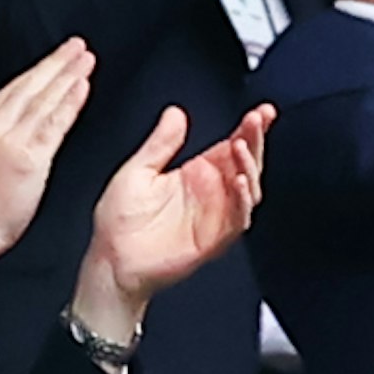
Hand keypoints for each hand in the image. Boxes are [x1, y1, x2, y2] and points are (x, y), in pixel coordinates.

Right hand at [0, 39, 94, 291]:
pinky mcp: (29, 158)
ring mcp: (11, 140)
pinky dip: (69, 102)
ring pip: (43, 99)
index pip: (12, 92)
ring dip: (67, 75)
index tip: (53, 61)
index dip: (36, 73)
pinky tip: (82, 87)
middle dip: (55, 64)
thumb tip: (3, 137)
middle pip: (29, 87)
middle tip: (76, 47)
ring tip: (85, 59)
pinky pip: (53, 123)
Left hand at [83, 104, 267, 306]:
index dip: (249, 129)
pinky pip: (238, 220)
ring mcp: (215, 217)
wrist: (111, 261)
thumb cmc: (120, 221)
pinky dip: (243, 202)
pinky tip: (240, 182)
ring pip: (249, 189)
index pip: (231, 146)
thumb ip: (160, 143)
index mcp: (197, 174)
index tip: (262, 112)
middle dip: (255, 141)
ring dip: (250, 166)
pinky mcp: (214, 240)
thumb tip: (175, 113)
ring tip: (241, 146)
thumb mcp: (137, 171)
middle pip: (246, 163)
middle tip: (256, 120)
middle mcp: (211, 194)